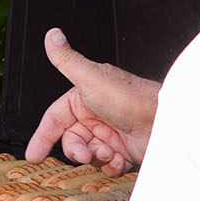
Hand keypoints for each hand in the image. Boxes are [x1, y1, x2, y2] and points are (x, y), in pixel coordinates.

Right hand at [25, 30, 158, 174]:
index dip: (42, 137)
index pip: (54, 119)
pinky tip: (119, 159)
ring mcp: (110, 134)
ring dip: (96, 157)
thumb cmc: (132, 99)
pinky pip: (106, 165)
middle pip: (71, 140)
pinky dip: (110, 165)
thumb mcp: (92, 78)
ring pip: (88, 154)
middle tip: (84, 154)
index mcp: (84, 98)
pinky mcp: (123, 151)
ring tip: (109, 152)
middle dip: (76, 150)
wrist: (166, 123)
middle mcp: (96, 115)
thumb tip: (51, 35)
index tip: (33, 156)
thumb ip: (67, 60)